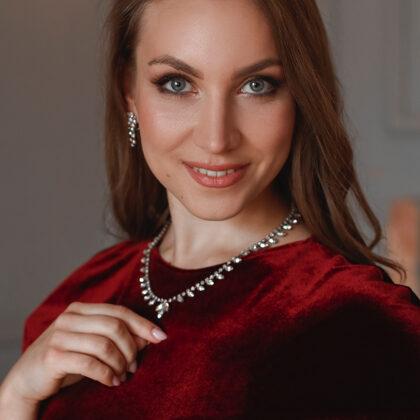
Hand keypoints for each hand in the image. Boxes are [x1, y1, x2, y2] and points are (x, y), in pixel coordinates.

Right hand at [1, 302, 167, 404]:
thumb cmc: (66, 360)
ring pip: (105, 344)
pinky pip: (91, 363)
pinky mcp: (54, 356)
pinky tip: (113, 381)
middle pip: (115, 326)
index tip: (161, 336)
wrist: (27, 380)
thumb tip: (149, 337)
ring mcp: (60, 335)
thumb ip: (118, 337)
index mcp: (81, 310)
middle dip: (132, 347)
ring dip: (120, 363)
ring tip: (124, 375)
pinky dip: (107, 374)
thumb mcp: (93, 345)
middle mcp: (70, 317)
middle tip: (135, 365)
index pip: (119, 312)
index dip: (142, 323)